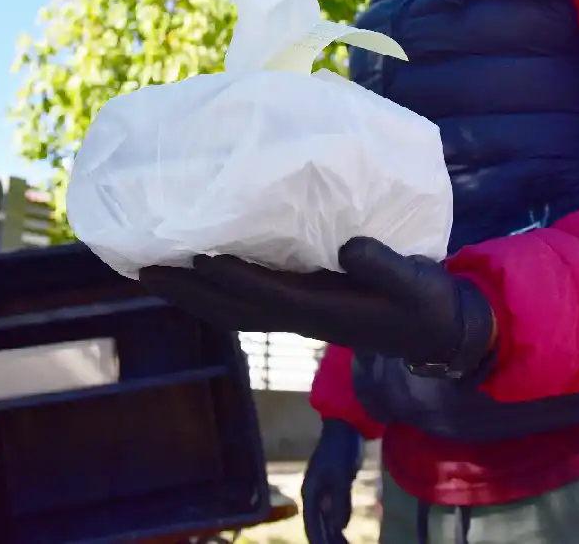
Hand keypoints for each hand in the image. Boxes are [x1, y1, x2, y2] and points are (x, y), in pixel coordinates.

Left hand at [139, 237, 494, 377]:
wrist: (436, 331)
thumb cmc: (425, 304)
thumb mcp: (416, 284)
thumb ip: (385, 267)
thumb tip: (349, 247)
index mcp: (325, 311)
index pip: (270, 295)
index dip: (235, 279)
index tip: (200, 257)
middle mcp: (301, 316)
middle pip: (232, 309)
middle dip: (188, 291)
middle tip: (142, 267)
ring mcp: (297, 314)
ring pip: (231, 308)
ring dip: (190, 292)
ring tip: (149, 268)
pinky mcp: (300, 304)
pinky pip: (245, 299)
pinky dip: (213, 287)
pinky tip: (194, 269)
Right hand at [302, 420, 362, 543]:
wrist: (346, 428)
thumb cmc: (341, 449)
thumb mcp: (341, 475)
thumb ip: (339, 501)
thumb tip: (338, 527)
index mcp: (310, 492)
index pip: (312, 524)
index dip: (319, 541)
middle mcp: (313, 495)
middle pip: (317, 525)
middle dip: (327, 540)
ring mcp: (323, 491)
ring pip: (325, 520)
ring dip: (332, 536)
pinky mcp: (334, 488)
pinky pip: (334, 512)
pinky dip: (338, 524)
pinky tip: (344, 534)